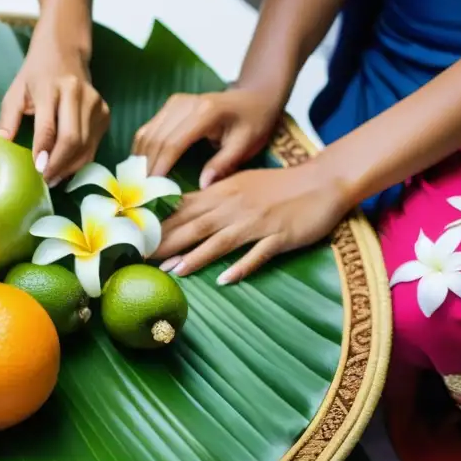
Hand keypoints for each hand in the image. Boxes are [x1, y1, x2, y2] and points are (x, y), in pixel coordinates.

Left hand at [0, 39, 109, 186]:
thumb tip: (0, 146)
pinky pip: (93, 144)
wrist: (65, 51)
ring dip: (70, 167)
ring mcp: (94, 103)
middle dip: (58, 165)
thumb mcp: (15, 92)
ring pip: (85, 146)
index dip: (44, 151)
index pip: (49, 126)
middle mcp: (76, 94)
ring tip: (53, 178)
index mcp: (51, 87)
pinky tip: (66, 167)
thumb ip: (7, 119)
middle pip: (72, 139)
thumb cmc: (36, 75)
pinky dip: (80, 160)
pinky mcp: (104, 112)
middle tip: (45, 180)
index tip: (37, 170)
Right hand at [132, 88, 282, 188]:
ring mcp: (175, 102)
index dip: (159, 168)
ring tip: (138, 184)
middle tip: (141, 193)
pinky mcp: (170, 105)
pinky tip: (142, 168)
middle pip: (155, 139)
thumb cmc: (253, 122)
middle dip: (146, 168)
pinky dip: (142, 150)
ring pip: (147, 133)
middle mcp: (185, 104)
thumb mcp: (245, 145)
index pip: (173, 144)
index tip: (152, 191)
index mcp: (205, 113)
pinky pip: (148, 129)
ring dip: (140, 160)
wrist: (254, 96)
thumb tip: (201, 187)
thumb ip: (223, 164)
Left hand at [152, 159, 350, 283]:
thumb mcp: (240, 184)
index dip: (158, 225)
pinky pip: (257, 254)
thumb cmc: (280, 185)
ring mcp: (257, 222)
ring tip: (171, 271)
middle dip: (166, 243)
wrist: (324, 180)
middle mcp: (235, 206)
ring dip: (195, 256)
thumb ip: (212, 196)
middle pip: (194, 226)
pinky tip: (224, 280)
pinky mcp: (279, 236)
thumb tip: (183, 208)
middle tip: (141, 259)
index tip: (135, 239)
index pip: (183, 209)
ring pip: (220, 241)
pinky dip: (241, 266)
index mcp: (223, 192)